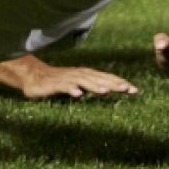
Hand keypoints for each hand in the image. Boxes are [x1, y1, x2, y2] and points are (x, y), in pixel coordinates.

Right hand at [20, 63, 138, 99]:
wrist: (33, 76)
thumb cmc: (57, 82)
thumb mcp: (77, 85)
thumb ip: (90, 86)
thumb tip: (107, 90)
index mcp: (86, 75)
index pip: (106, 78)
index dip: (120, 83)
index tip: (135, 90)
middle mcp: (78, 74)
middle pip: (98, 78)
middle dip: (113, 83)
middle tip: (128, 89)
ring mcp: (67, 79)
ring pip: (83, 81)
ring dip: (95, 86)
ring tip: (106, 91)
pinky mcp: (55, 84)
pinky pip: (64, 86)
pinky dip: (71, 89)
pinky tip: (77, 94)